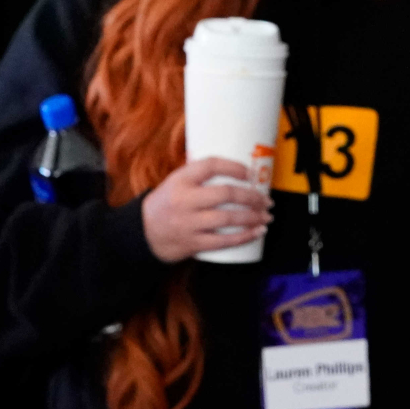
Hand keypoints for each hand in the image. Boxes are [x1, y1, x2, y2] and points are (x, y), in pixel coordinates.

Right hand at [140, 157, 272, 262]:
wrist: (142, 233)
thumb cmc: (166, 204)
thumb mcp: (175, 183)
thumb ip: (198, 176)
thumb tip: (234, 167)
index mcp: (180, 180)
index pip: (210, 165)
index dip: (234, 167)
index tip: (251, 173)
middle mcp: (184, 200)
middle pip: (225, 194)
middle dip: (251, 196)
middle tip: (266, 200)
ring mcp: (188, 223)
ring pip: (227, 218)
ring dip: (252, 217)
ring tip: (266, 216)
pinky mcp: (192, 243)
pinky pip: (224, 240)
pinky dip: (244, 236)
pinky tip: (258, 232)